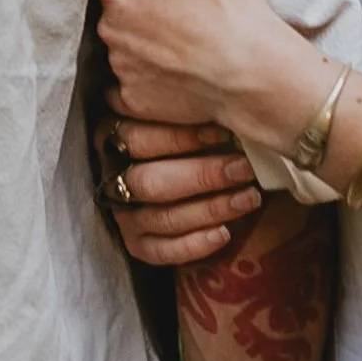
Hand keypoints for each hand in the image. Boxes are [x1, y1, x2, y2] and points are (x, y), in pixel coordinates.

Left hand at [92, 0, 309, 138]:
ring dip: (136, 43)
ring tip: (177, 40)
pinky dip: (143, 80)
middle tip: (172, 6)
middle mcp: (107, 26)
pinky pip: (125, 88)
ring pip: (117, 48)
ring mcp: (119, 67)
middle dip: (132, 5)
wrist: (255, 72)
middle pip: (109, 8)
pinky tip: (173, 72)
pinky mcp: (133, 101)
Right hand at [103, 90, 260, 265]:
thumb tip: (229, 108)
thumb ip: (194, 113)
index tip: (224, 132)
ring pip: (160, 217)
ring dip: (209, 209)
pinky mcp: (136, 244)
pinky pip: (160, 251)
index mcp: (114, 136)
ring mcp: (122, 214)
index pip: (139, 137)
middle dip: (202, 176)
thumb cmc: (192, 139)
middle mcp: (112, 176)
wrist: (192, 183)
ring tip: (248, 199)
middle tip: (243, 169)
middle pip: (149, 181)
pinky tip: (224, 234)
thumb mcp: (185, 119)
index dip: (182, 136)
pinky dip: (193, 244)